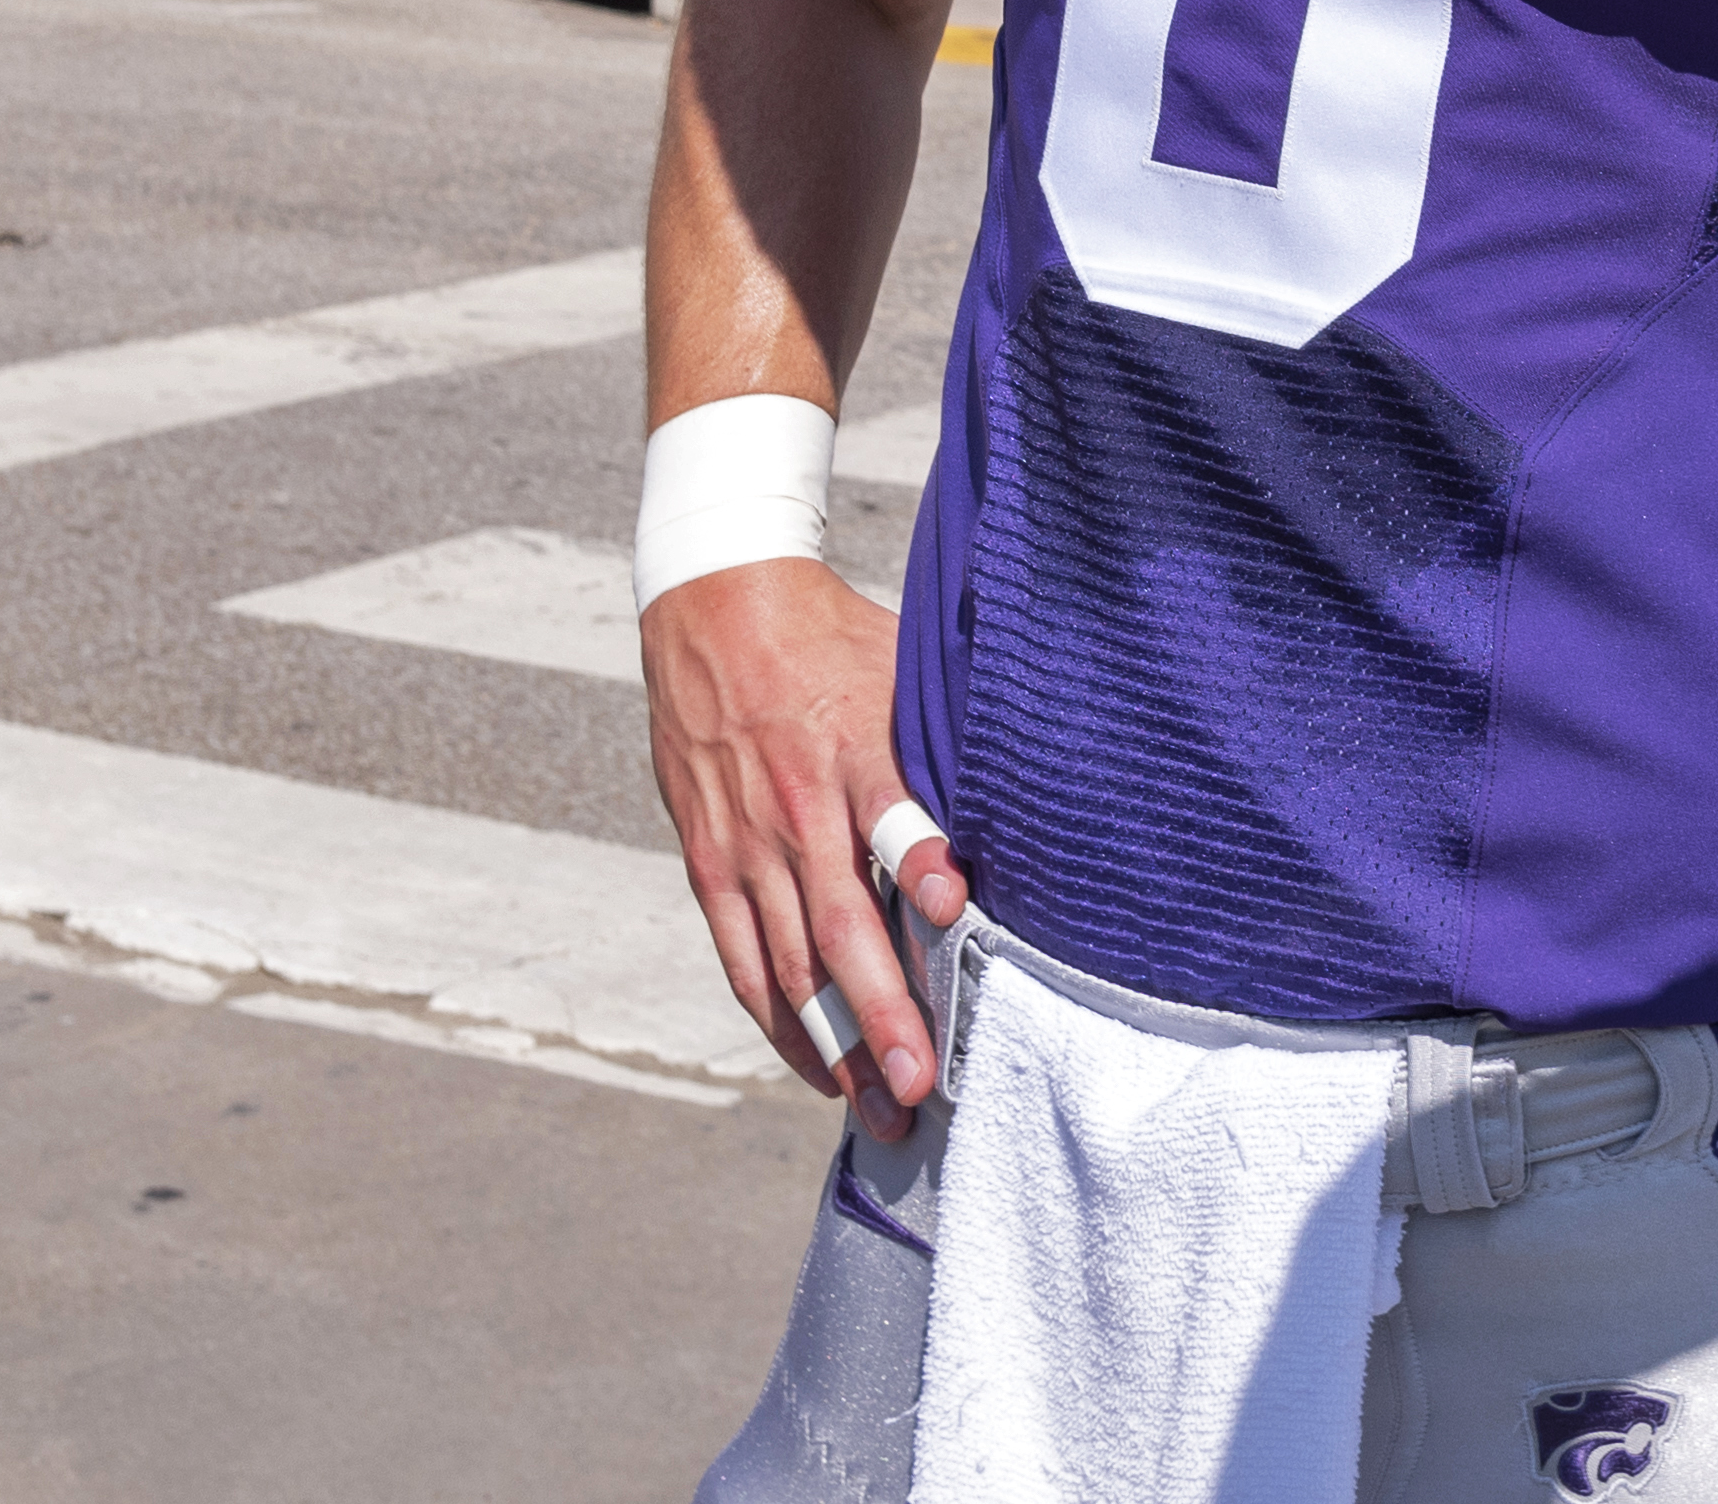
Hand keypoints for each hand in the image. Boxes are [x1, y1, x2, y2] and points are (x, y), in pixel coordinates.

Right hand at [643, 553, 967, 1133]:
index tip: (956, 912)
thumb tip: (1009, 813)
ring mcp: (744, 845)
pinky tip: (816, 1068)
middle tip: (922, 1088)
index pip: (892, 812)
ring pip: (790, 968)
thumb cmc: (829, 642)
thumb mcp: (897, 670)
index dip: (921, 862)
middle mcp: (795, 808)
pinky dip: (779, 1023)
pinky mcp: (709, 863)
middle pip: (839, 928)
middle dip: (883, 1016)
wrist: (713, 607)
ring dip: (834, 1047)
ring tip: (879, 1111)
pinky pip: (744, 961)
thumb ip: (940, 748)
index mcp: (853, 748)